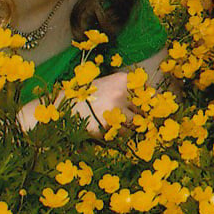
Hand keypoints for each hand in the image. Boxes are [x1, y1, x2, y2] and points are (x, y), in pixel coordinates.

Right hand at [15, 70, 136, 136]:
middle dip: (138, 115)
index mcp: (122, 79)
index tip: (144, 107)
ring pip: (134, 123)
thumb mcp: (106, 84)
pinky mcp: (107, 126)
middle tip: (126, 117)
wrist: (61, 107)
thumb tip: (152, 98)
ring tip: (112, 122)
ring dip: (127, 126)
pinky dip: (117, 134)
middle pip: (143, 109)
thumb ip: (126, 89)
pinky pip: (122, 134)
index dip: (148, 102)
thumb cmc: (85, 95)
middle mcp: (121, 93)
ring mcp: (115, 110)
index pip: (148, 92)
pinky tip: (105, 128)